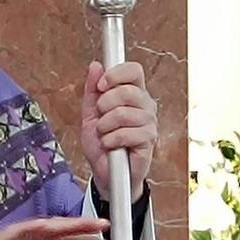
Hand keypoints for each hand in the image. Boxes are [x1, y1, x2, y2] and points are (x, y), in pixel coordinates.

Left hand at [79, 61, 156, 202]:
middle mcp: (145, 105)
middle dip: (105, 104)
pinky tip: (110, 145)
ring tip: (104, 135)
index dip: (116, 74)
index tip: (101, 85)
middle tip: (100, 117)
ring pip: (124, 113)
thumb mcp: (90, 114)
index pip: (134, 70)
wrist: (105, 173)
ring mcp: (149, 122)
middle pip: (128, 90)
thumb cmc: (102, 143)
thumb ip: (92, 90)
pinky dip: (111, 140)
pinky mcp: (149, 140)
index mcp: (134, 94)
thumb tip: (96, 66)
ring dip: (105, 126)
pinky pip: (127, 133)